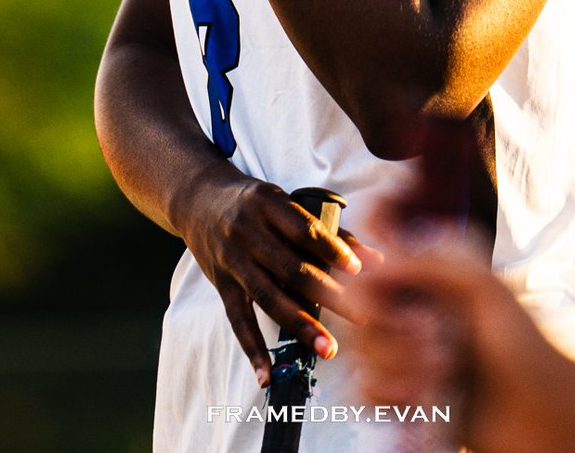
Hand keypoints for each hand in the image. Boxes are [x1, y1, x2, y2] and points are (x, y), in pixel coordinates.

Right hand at [178, 172, 369, 387]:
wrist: (197, 198)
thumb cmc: (253, 201)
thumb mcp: (284, 203)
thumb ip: (329, 232)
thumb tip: (377, 259)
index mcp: (268, 203)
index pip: (303, 229)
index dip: (331, 249)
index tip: (359, 270)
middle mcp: (248, 231)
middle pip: (291, 268)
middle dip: (329, 295)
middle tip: (362, 317)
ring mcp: (232, 259)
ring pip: (269, 296)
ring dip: (300, 325)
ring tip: (328, 349)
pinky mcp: (221, 284)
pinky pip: (238, 320)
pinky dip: (253, 350)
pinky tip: (267, 375)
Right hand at [352, 213, 574, 452]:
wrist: (546, 418)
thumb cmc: (528, 352)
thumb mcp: (483, 291)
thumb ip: (428, 265)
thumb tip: (378, 265)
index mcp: (433, 273)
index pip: (374, 261)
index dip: (369, 275)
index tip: (383, 293)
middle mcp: (415, 308)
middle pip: (358, 311)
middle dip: (392, 332)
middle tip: (435, 340)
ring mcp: (409, 351)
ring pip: (362, 353)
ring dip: (398, 367)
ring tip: (443, 373)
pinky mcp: (407, 392)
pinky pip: (368, 391)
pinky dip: (393, 395)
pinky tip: (427, 397)